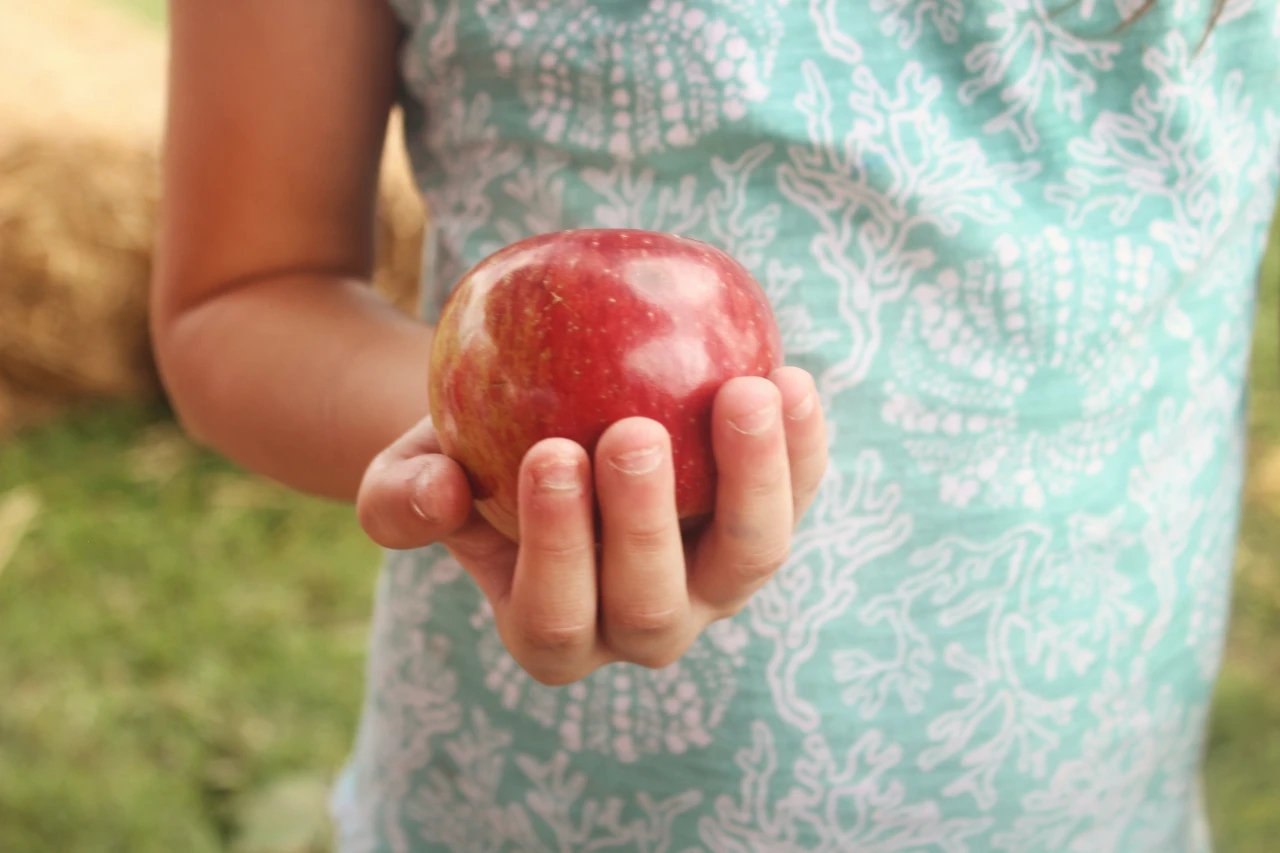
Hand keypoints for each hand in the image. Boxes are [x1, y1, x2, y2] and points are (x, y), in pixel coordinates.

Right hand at [356, 367, 826, 684]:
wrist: (546, 429)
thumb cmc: (469, 457)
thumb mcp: (410, 471)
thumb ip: (401, 494)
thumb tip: (441, 493)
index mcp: (553, 632)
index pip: (555, 616)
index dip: (556, 548)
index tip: (549, 453)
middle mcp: (641, 626)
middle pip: (655, 605)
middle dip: (645, 523)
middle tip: (631, 430)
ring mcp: (713, 585)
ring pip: (749, 559)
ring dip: (753, 479)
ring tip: (744, 392)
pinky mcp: (760, 527)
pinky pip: (796, 496)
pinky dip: (801, 445)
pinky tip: (791, 377)